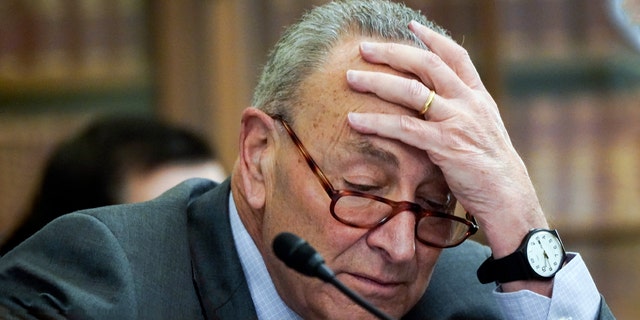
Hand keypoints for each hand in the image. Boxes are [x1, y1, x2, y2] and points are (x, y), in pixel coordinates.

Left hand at [345, 21, 547, 258]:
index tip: (411, 26)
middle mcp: (469, 103)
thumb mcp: (483, 131)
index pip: (456, 56)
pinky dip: (376, 122)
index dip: (433, 38)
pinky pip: (404, 128)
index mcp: (479, 97)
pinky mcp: (445, 145)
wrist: (509, 196)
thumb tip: (436, 105)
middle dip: (393, 53)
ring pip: (411, 91)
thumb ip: (462, 113)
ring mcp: (457, 122)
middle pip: (427, 64)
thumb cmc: (492, 169)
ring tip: (351, 78)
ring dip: (376, 81)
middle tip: (364, 48)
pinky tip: (354, 120)